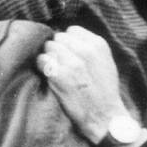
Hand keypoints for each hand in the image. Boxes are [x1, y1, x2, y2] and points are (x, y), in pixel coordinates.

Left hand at [36, 26, 132, 145]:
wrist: (105, 117)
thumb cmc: (104, 91)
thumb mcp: (105, 62)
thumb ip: (89, 47)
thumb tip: (68, 37)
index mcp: (98, 45)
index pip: (72, 30)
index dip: (68, 42)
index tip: (69, 53)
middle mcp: (86, 50)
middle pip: (58, 38)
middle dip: (58, 49)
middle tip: (61, 64)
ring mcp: (72, 63)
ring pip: (49, 47)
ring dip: (49, 58)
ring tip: (56, 70)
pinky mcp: (59, 76)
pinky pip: (42, 60)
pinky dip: (42, 67)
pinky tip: (49, 75)